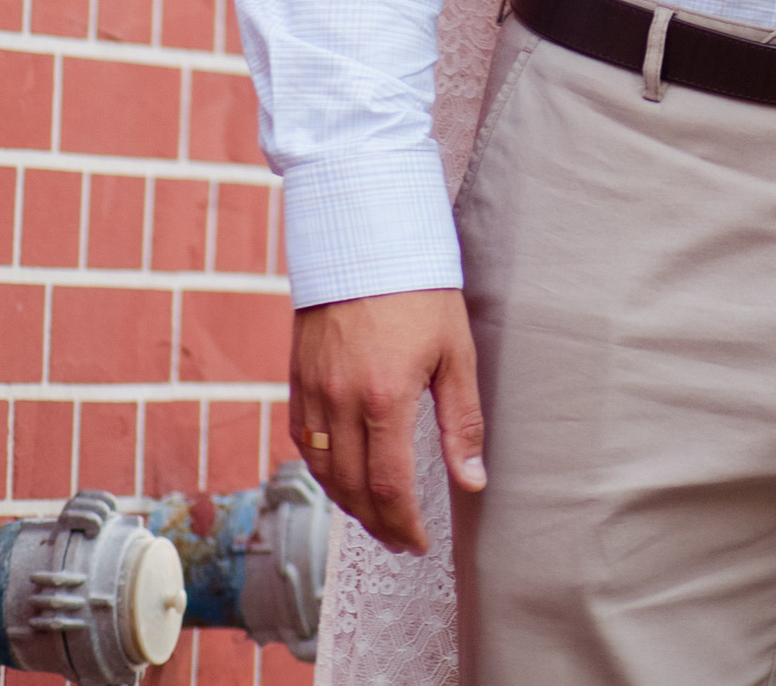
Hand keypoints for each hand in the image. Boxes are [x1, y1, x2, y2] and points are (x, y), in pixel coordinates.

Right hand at [289, 291, 484, 555]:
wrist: (365, 237)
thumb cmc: (420, 289)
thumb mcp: (455, 351)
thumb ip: (462, 422)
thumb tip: (473, 481)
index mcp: (385, 398)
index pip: (390, 487)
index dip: (404, 524)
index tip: (420, 544)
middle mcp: (341, 403)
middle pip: (353, 490)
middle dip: (379, 524)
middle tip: (402, 540)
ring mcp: (313, 393)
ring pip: (323, 473)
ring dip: (349, 504)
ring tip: (377, 517)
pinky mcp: (297, 380)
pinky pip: (303, 443)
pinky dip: (322, 470)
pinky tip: (342, 477)